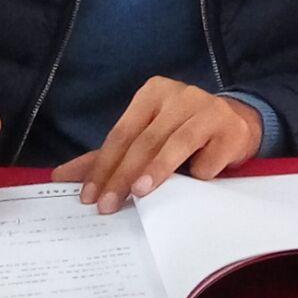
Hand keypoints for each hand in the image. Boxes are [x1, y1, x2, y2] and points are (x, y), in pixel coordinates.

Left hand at [53, 78, 263, 213]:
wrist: (236, 125)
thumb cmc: (182, 132)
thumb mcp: (146, 136)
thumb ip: (108, 155)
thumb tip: (61, 176)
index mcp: (154, 92)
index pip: (122, 132)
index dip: (103, 165)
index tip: (88, 196)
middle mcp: (181, 95)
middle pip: (146, 139)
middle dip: (123, 174)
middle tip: (107, 206)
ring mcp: (208, 109)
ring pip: (177, 143)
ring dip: (156, 170)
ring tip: (139, 193)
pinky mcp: (230, 129)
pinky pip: (209, 157)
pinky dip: (198, 174)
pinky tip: (192, 185)